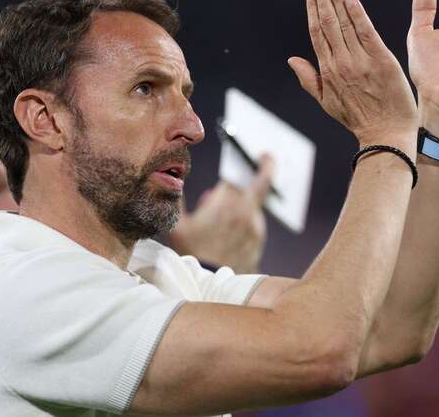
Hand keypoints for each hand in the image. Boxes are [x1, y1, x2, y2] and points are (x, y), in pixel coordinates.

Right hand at [168, 156, 274, 273]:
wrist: (211, 285)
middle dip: (264, 167)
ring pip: (252, 205)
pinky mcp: (258, 240)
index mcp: (226, 200)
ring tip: (223, 212)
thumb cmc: (191, 253)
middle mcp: (246, 210)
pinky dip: (244, 220)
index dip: (246, 160)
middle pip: (261, 182)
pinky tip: (229, 228)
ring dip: (242, 203)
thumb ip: (178, 197)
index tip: (256, 152)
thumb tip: (173, 179)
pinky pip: (253, 222)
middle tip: (265, 156)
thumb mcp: (177, 224)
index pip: (243, 171)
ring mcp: (255, 226)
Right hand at [288, 0, 418, 146]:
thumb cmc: (359, 119)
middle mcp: (340, 63)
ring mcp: (360, 62)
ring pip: (344, 23)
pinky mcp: (381, 62)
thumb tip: (292, 60)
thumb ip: (309, 79)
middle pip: (328, 22)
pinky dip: (357, 15)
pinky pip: (366, 34)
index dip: (313, 8)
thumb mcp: (327, 102)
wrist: (385, 135)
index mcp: (327, 71)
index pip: (317, 32)